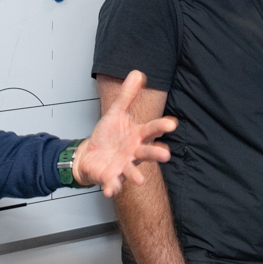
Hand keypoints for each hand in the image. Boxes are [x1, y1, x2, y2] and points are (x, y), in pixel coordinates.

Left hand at [74, 70, 177, 196]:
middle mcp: (133, 152)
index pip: (152, 130)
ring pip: (132, 171)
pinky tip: (110, 190)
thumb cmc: (107, 136)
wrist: (90, 156)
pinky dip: (112, 187)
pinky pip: (112, 183)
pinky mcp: (111, 177)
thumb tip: (137, 73)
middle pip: (147, 152)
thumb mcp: (116, 113)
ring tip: (139, 180)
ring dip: (135, 175)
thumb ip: (127, 96)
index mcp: (137, 136)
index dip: (161, 127)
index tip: (172, 124)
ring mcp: (123, 166)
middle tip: (166, 155)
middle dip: (156, 154)